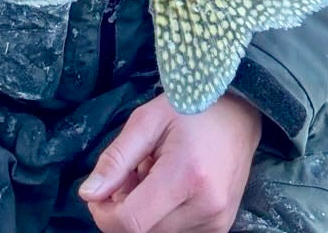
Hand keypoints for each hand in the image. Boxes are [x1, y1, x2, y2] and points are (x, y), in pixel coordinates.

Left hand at [80, 92, 261, 232]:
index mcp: (186, 176)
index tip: (98, 194)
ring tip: (153, 174)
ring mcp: (217, 222)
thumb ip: (116, 159)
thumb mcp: (147, 121)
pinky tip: (168, 188)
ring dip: (143, 213)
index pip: (132, 222)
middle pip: (143, 232)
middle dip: (124, 208)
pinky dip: (162, 216)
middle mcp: (206, 208)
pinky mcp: (220, 228)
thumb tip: (87, 195)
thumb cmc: (190, 107)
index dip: (105, 214)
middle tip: (132, 172)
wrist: (240, 113)